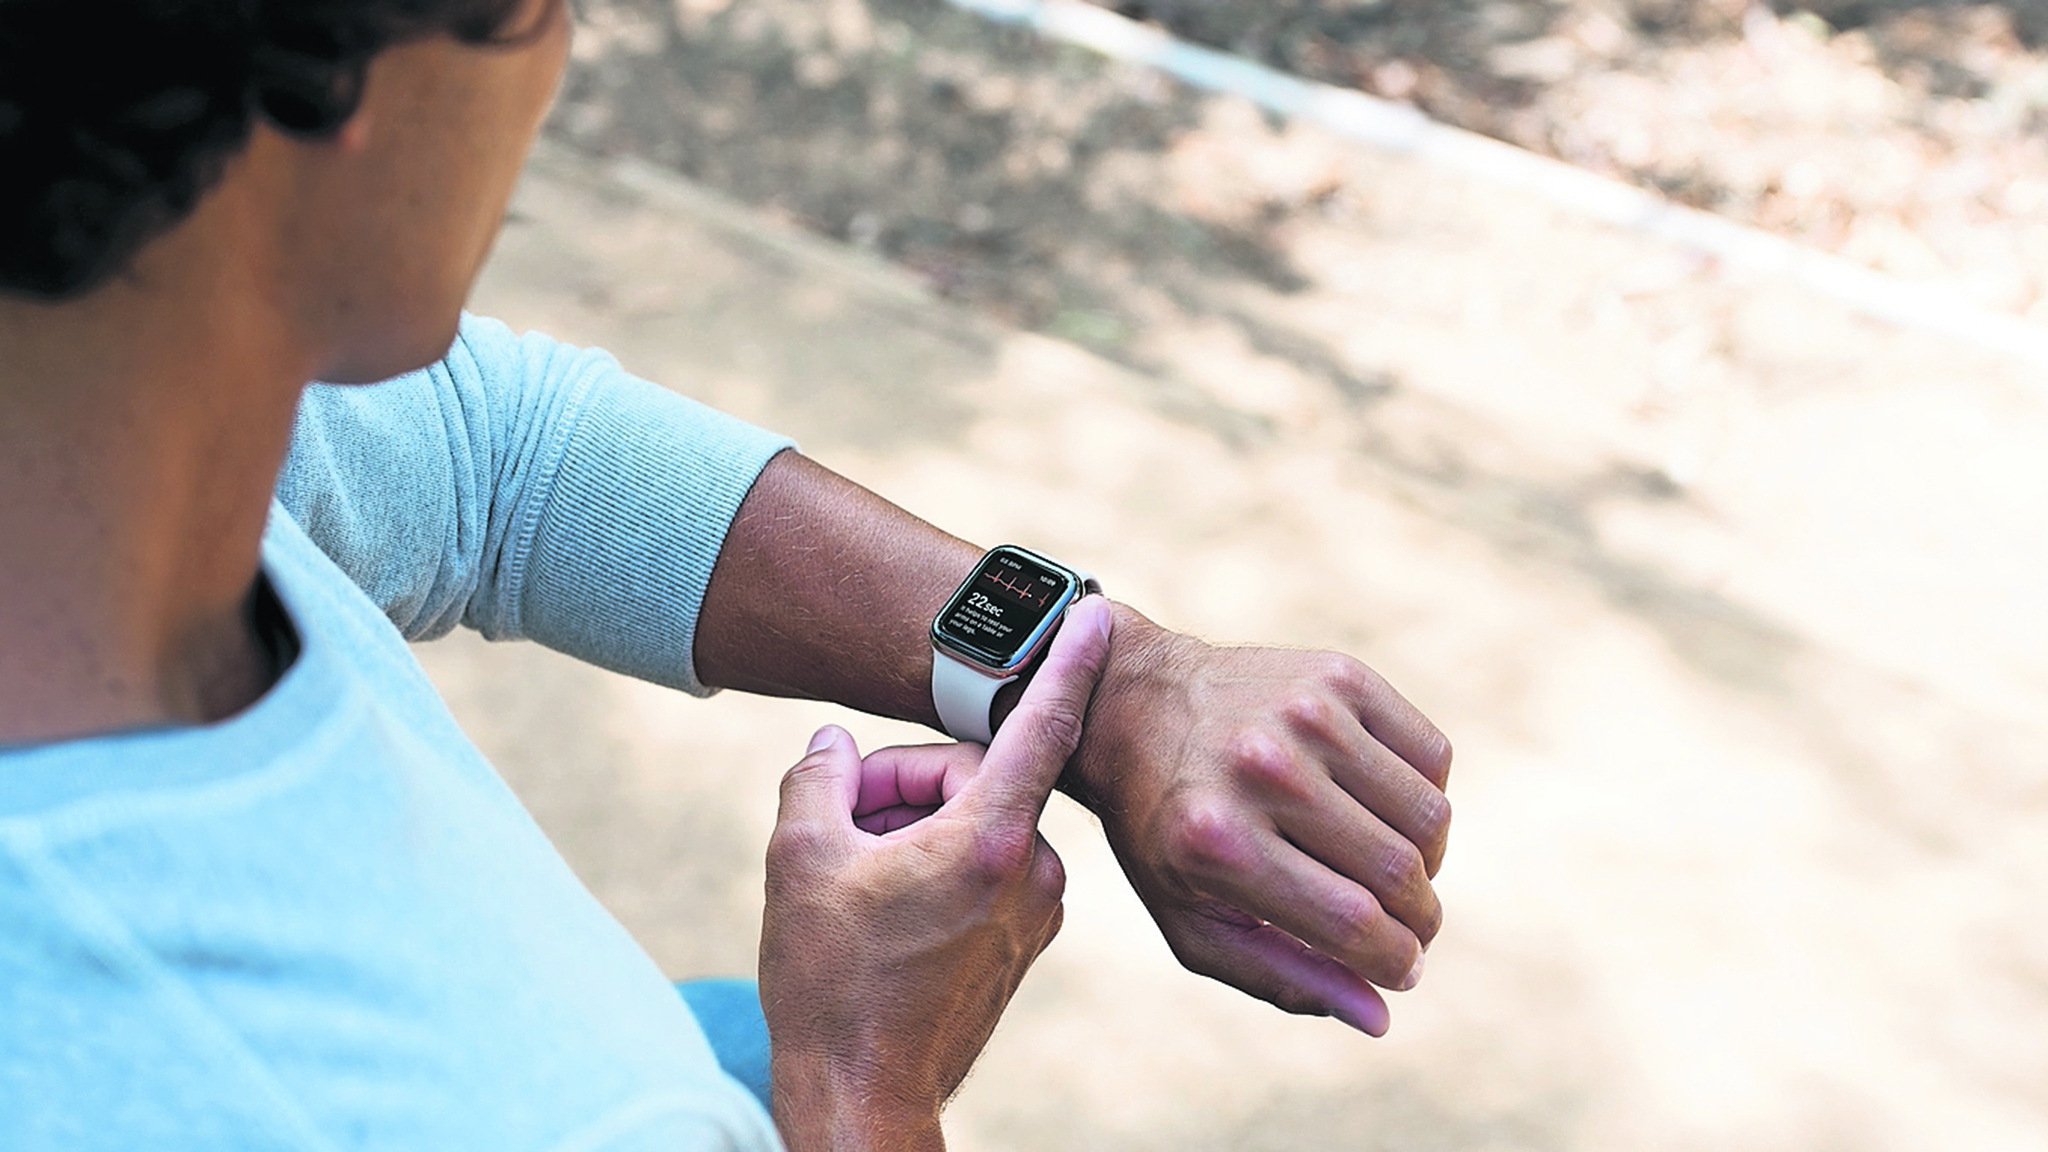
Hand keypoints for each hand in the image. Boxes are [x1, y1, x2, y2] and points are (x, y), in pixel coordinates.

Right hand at [760, 597, 1113, 1151]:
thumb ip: (820, 778)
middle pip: (973, 775)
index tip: (1098, 610)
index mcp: (987, 841)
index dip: (1066, 658)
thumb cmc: (830, 984)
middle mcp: (1031, 871)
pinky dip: (938, 863)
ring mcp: (1036, 907)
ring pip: (977, 821)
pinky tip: (883, 903)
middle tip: (838, 823)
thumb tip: (836, 747)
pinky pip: (986, 864)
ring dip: (915, 827)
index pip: (1040, 724)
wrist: (861, 1096)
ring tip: (854, 877)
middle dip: (903, 785)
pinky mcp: (1027, 937)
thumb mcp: (799, 859)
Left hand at [1061, 604, 1451, 1036]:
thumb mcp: (1193, 920)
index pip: (1356, 926)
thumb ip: (1282, 978)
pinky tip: (1383, 808)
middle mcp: (1264, 770)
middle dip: (1421, 919)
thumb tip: (1380, 1015)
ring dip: (1428, 861)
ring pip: (1429, 817)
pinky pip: (1434, 757)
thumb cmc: (1165, 831)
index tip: (1402, 969)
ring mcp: (1306, 714)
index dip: (1397, 962)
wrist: (1134, 702)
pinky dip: (1426, 797)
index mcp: (1219, 842)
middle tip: (1409, 925)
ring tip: (1394, 869)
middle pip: (1400, 874)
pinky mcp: (1340, 675)